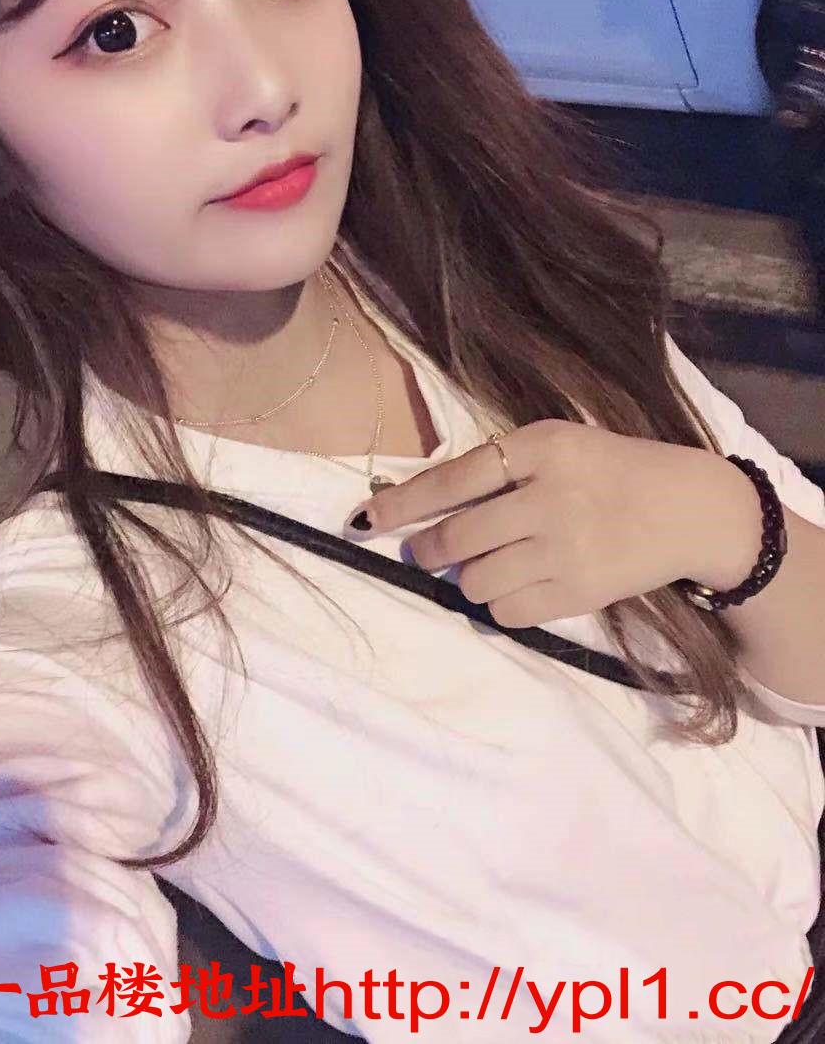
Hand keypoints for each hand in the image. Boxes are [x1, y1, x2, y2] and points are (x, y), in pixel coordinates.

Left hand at [345, 421, 761, 627]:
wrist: (690, 509)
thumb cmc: (611, 470)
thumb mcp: (559, 444)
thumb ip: (500, 468)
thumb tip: (426, 509)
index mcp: (541, 448)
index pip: (453, 479)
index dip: (401, 503)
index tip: (365, 518)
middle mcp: (548, 496)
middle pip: (455, 539)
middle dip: (430, 549)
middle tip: (429, 550)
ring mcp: (565, 548)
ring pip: (474, 581)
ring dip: (468, 577)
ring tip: (495, 562)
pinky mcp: (580, 592)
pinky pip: (506, 611)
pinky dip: (499, 602)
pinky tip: (520, 582)